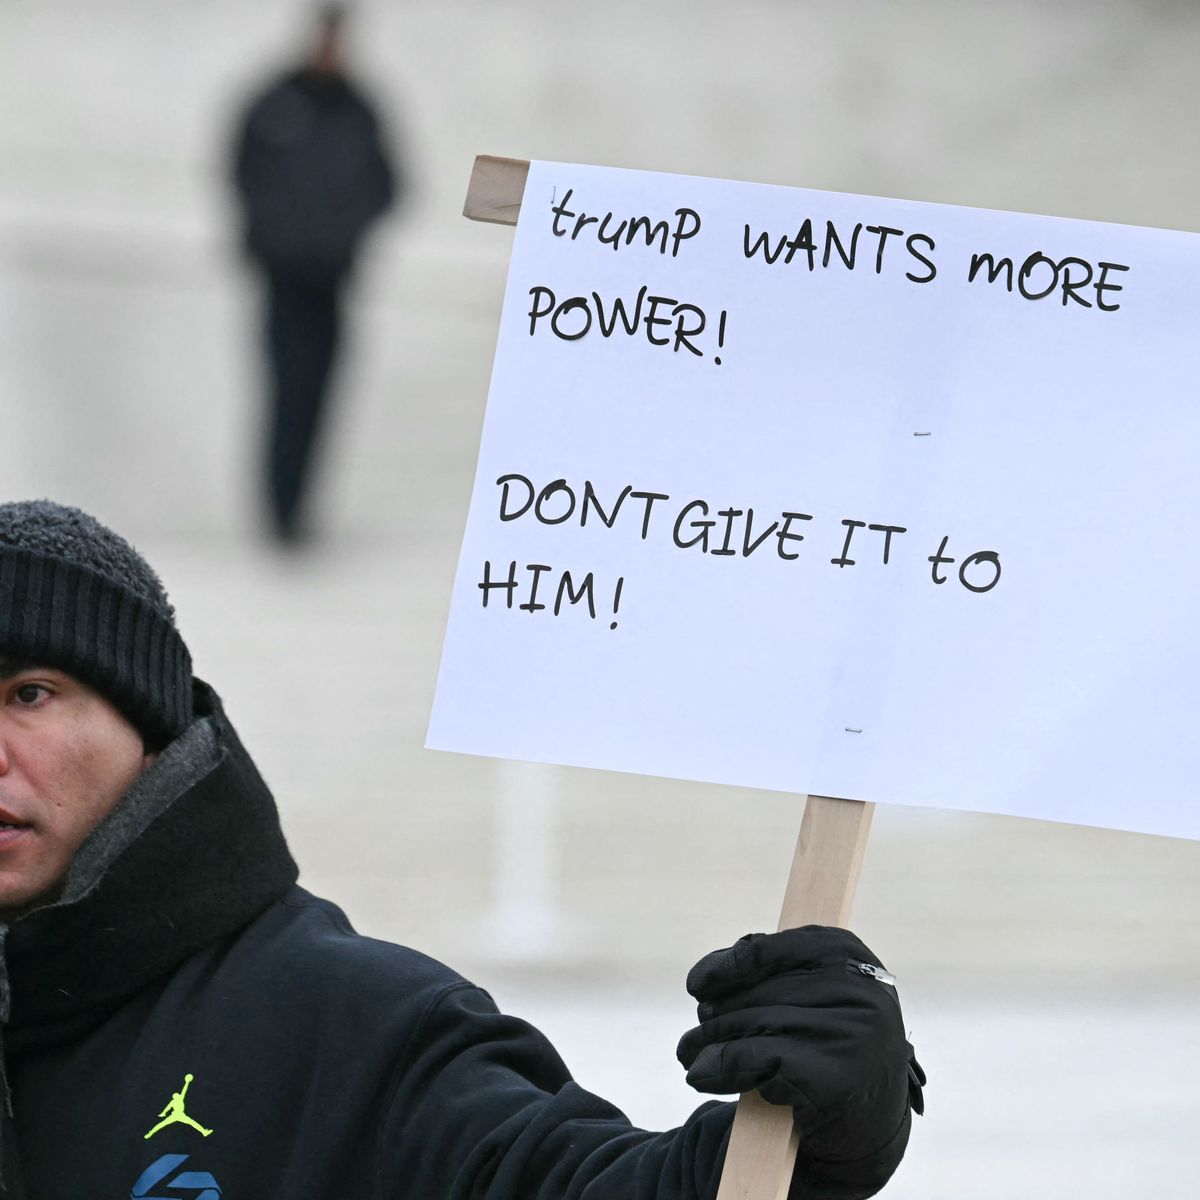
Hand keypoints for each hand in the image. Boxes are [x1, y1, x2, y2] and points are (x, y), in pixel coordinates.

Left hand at [677, 927, 923, 1193]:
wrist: (876, 1120)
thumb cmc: (831, 1043)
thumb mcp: (812, 993)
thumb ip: (766, 974)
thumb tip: (705, 981)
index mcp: (846, 953)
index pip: (769, 949)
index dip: (726, 967)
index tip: (696, 986)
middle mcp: (856, 988)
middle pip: (758, 992)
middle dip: (716, 1014)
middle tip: (691, 1037)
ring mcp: (852, 1032)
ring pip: (756, 1025)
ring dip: (710, 1044)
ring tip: (688, 1055)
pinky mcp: (838, 1076)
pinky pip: (761, 1061)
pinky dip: (726, 1068)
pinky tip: (706, 1075)